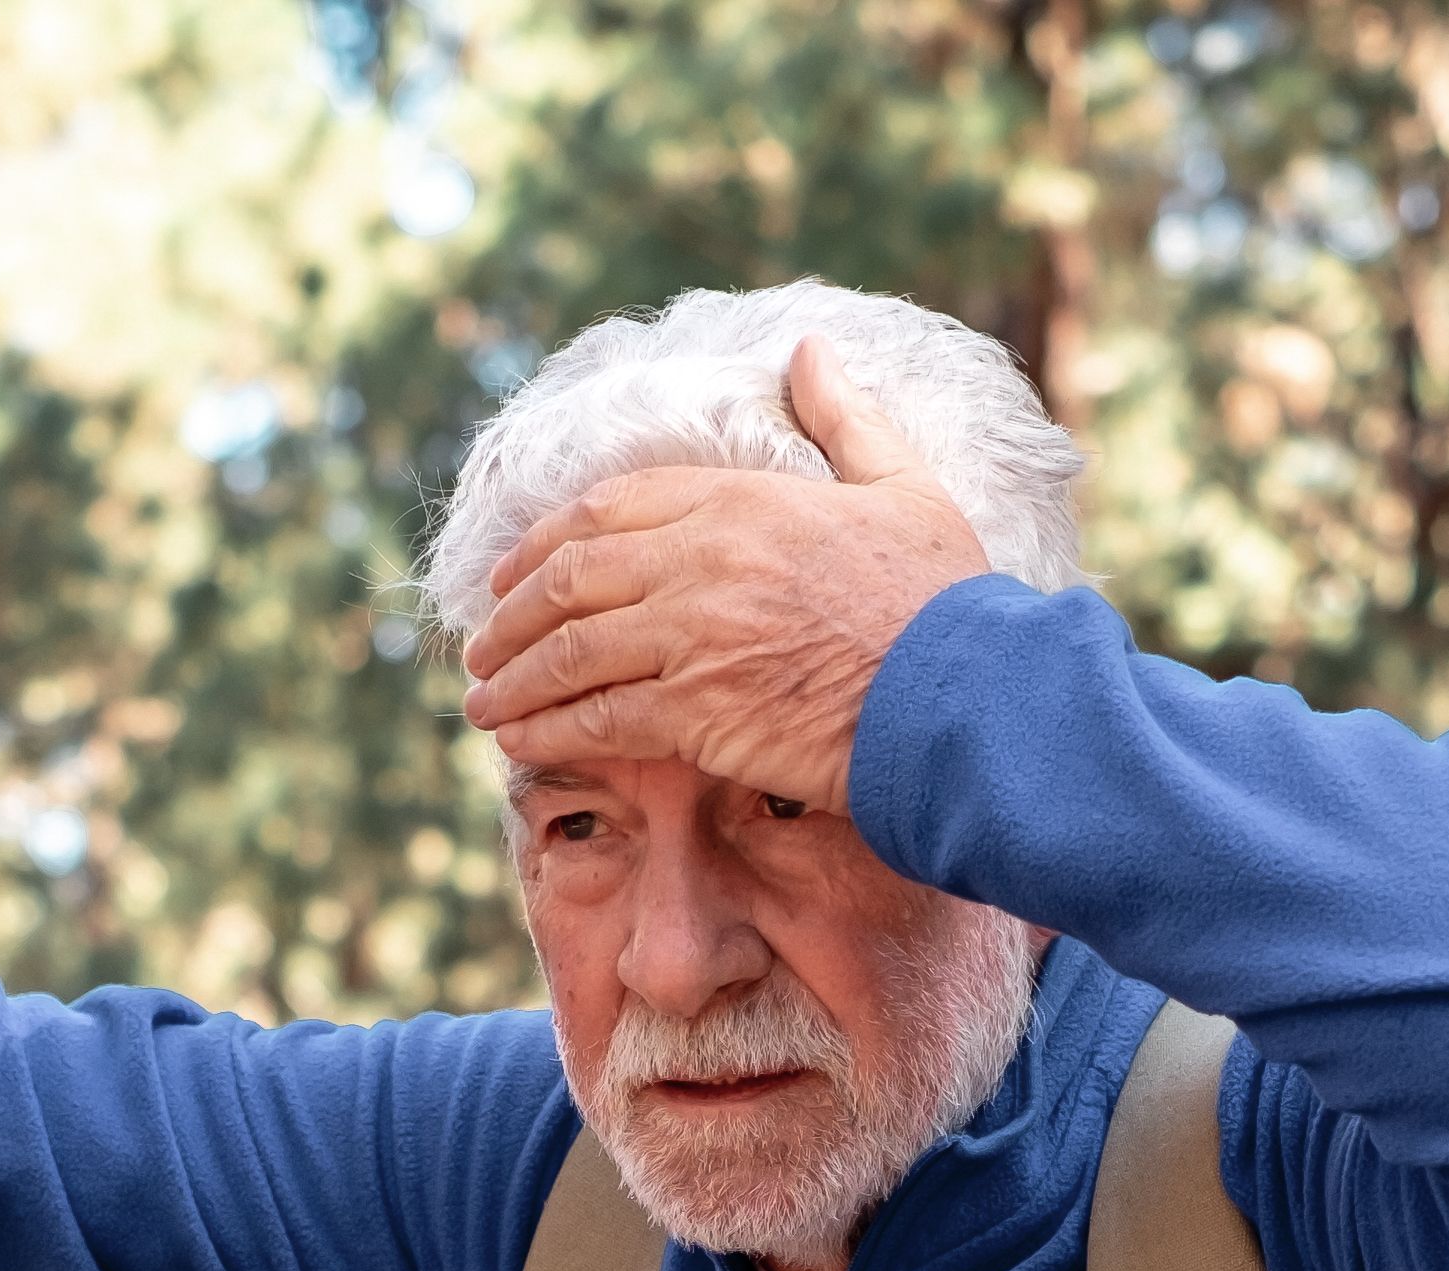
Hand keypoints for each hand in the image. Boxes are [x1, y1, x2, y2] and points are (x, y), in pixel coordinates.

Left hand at [458, 338, 990, 807]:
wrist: (965, 700)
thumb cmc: (946, 603)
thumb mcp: (904, 487)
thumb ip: (846, 420)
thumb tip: (811, 350)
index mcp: (742, 500)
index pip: (613, 507)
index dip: (550, 541)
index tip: (516, 571)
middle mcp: (703, 559)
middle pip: (572, 576)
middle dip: (512, 613)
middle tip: (483, 645)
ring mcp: (693, 635)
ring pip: (570, 648)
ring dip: (515, 678)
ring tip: (483, 704)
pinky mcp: (696, 709)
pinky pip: (596, 715)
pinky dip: (546, 728)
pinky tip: (518, 743)